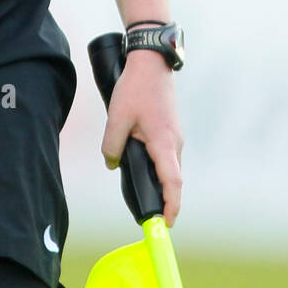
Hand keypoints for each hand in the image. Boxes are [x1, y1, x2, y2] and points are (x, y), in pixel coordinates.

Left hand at [101, 52, 182, 226]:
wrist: (151, 63)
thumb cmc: (135, 88)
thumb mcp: (116, 117)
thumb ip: (112, 145)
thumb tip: (112, 164)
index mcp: (164, 143)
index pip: (173, 183)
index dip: (171, 206)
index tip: (166, 224)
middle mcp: (175, 143)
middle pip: (172, 179)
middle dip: (164, 200)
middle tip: (148, 216)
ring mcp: (175, 137)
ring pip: (169, 167)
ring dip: (160, 182)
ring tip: (144, 195)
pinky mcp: (171, 131)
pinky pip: (166, 156)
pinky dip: (158, 167)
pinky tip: (142, 167)